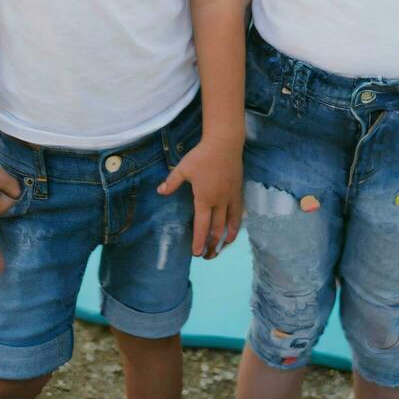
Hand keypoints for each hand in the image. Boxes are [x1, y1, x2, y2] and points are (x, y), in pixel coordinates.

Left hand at [157, 138, 242, 258]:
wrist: (224, 143)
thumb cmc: (202, 155)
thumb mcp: (183, 168)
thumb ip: (172, 182)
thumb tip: (160, 192)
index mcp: (204, 198)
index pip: (201, 226)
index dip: (198, 241)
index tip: (196, 254)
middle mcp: (219, 202)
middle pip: (217, 230)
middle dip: (211, 245)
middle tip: (206, 256)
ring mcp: (231, 198)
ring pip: (231, 225)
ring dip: (226, 239)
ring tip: (221, 249)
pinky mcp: (238, 192)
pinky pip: (239, 214)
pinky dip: (236, 225)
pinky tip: (233, 230)